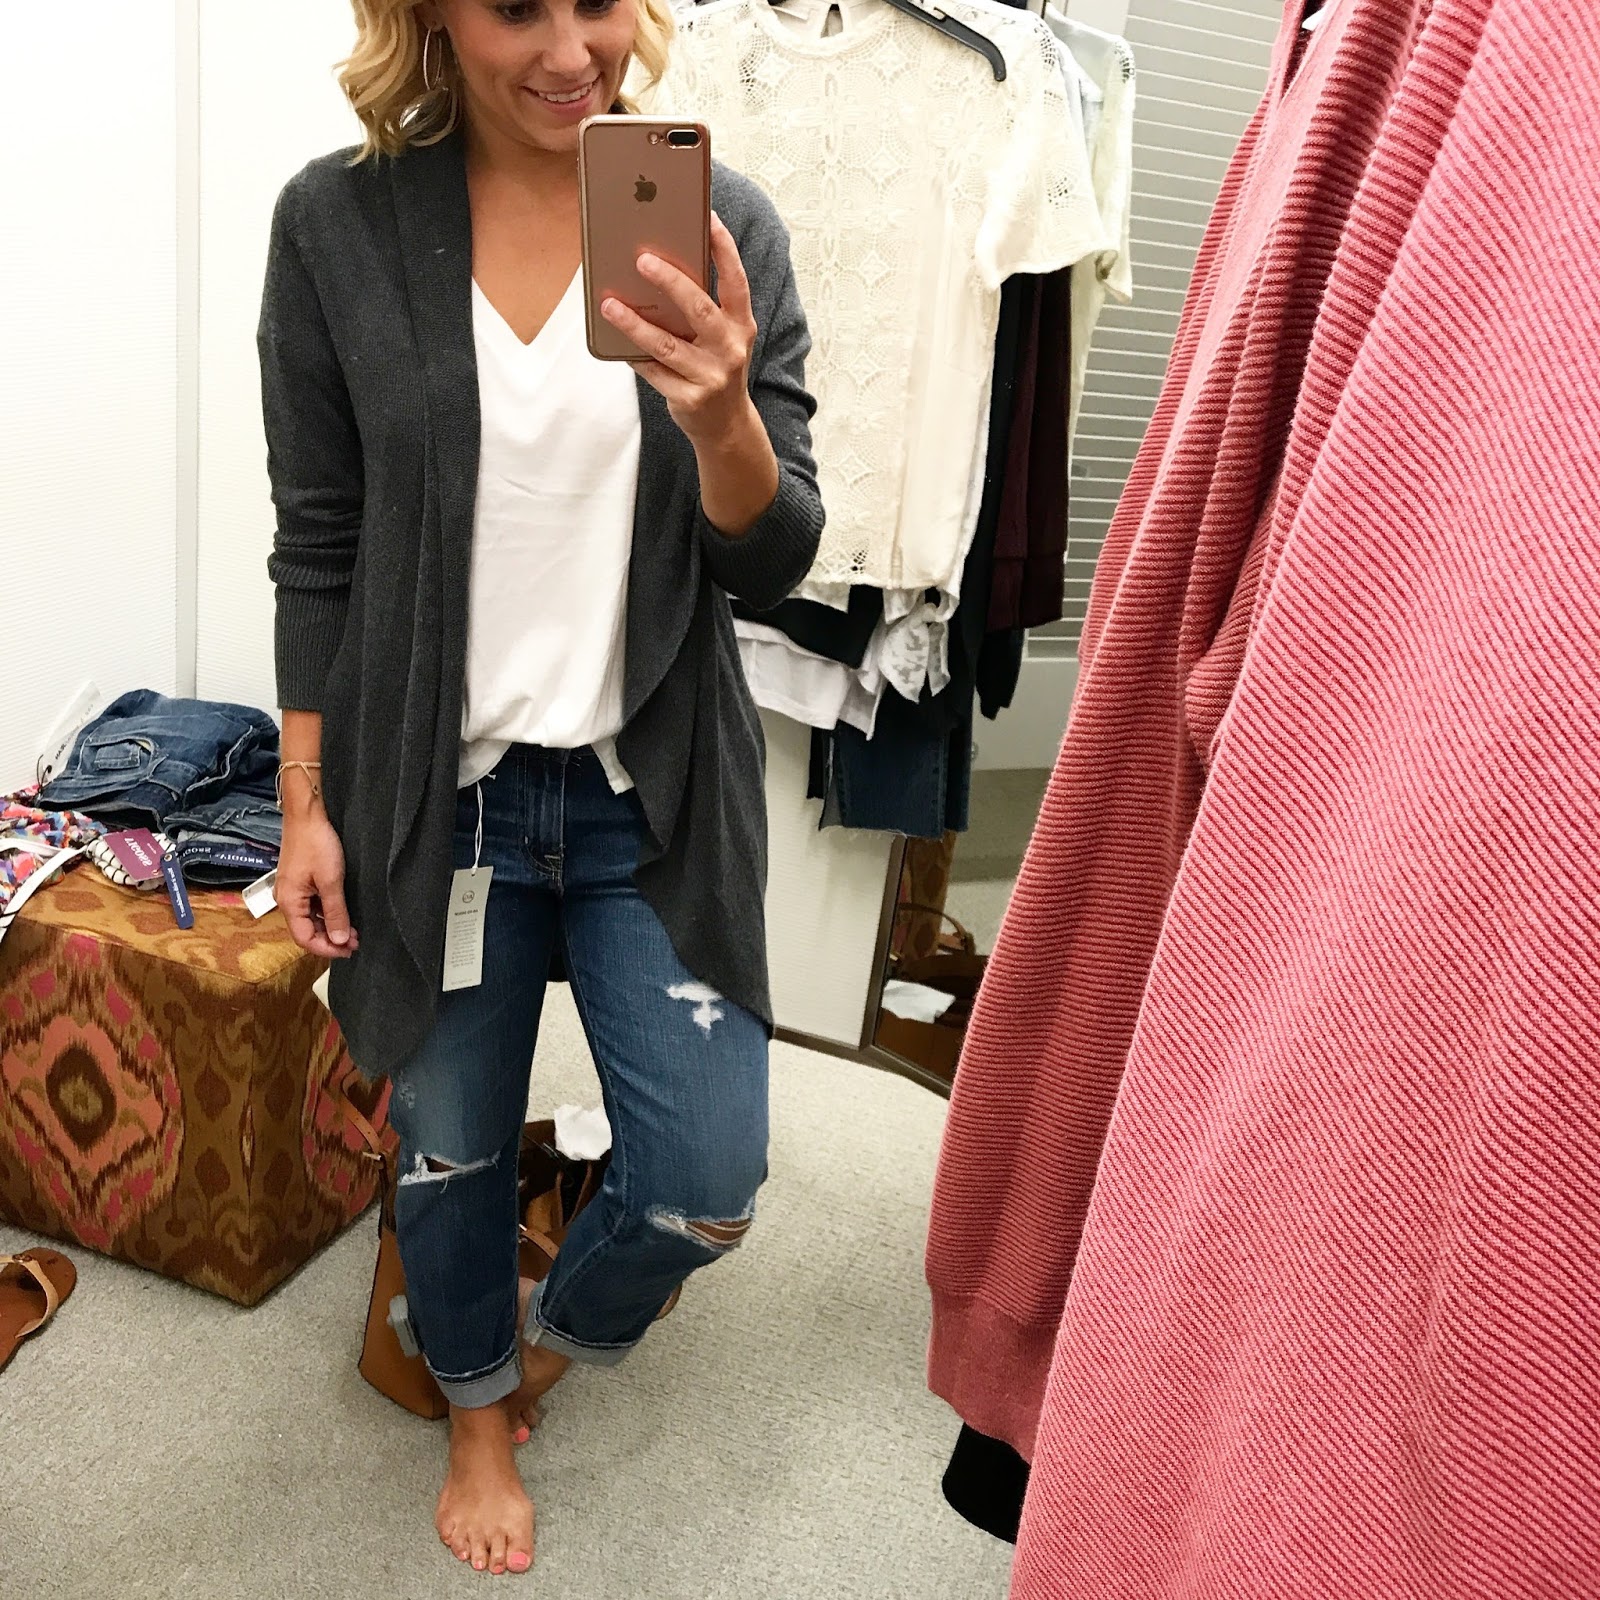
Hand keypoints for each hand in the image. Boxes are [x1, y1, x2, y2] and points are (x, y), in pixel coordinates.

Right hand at [276, 811, 358, 960]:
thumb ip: (335, 912)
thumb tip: (340, 940)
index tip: (349, 950)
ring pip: (310, 919)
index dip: (327, 949)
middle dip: (331, 940)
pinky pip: (312, 906)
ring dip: (330, 927)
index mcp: (289, 903)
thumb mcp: (331, 881)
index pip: (304, 939)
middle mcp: (287, 900)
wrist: (307, 815)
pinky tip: (342, 914)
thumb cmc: (316, 844)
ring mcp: (293, 891)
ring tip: (353, 931)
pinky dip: (327, 914)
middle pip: (306, 931)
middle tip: (355, 942)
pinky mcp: (300, 882)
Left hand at [601, 212, 759, 447]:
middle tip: (641, 259)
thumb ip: (704, 308)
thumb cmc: (716, 367)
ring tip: (609, 304)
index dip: (724, 248)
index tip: (709, 217)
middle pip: (699, 308)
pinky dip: (633, 355)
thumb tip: (659, 268)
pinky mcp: (690, 398)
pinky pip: (653, 372)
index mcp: (742, 325)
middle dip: (670, 281)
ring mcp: (711, 376)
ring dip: (635, 323)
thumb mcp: (723, 337)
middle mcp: (731, 348)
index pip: (736, 281)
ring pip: (667, 344)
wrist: (726, 426)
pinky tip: (614, 340)